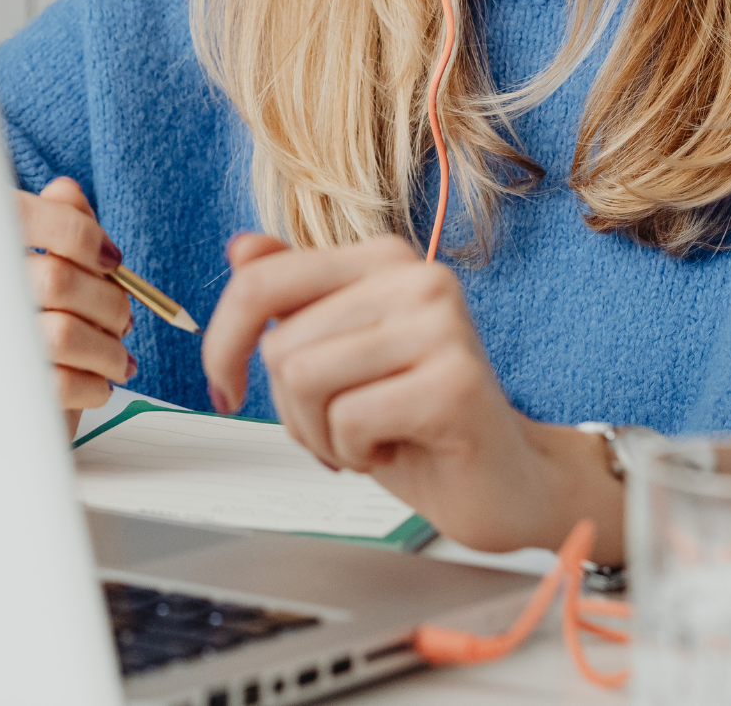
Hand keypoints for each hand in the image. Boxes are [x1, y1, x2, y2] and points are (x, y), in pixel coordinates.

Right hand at [16, 178, 135, 437]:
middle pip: (57, 280)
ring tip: (117, 358)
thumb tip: (65, 191)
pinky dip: (95, 384)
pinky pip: (59, 384)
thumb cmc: (24, 326)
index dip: (82, 235)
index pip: (29, 218)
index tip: (111, 261)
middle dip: (109, 303)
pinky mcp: (2, 395)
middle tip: (123, 320)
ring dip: (109, 350)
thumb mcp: (38, 265)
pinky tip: (98, 384)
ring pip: (63, 334)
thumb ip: (55, 221)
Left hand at [201, 233, 622, 561]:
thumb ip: (296, 297)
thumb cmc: (419, 422)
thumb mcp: (341, 356)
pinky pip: (349, 421)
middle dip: (293, 411)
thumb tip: (243, 248)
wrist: (507, 482)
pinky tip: (396, 450)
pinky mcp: (455, 380)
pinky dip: (355, 455)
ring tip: (369, 439)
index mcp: (382, 259)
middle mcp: (415, 276)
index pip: (263, 280)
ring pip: (305, 380)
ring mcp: (440, 323)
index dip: (224, 341)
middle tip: (342, 429)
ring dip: (322, 435)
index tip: (224, 386)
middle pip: (282, 345)